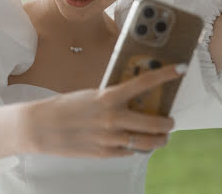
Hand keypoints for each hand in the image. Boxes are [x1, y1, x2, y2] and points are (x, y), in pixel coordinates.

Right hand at [23, 64, 185, 157]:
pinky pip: (131, 152)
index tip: (180, 69)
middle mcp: (114, 118)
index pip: (145, 82)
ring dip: (160, 140)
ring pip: (148, 142)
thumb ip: (113, 98)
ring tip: (162, 136)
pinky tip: (137, 143)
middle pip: (156, 123)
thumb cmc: (66, 107)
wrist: (41, 127)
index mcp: (109, 96)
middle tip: (170, 120)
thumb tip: (134, 100)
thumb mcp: (92, 95)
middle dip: (168, 123)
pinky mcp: (106, 153)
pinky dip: (138, 148)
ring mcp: (111, 138)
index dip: (166, 74)